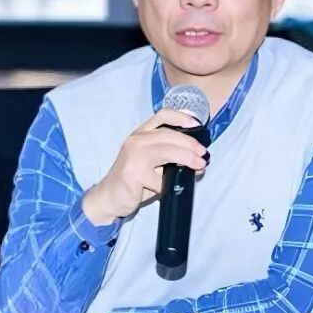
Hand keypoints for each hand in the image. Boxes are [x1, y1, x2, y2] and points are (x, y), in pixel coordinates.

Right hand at [82, 109, 207, 225]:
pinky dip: (169, 184)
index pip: (162, 115)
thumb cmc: (134, 180)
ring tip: (199, 165)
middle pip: (168, 134)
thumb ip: (170, 157)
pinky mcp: (133, 174)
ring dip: (186, 157)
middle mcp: (136, 140)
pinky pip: (159, 178)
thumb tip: (198, 159)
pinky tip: (171, 187)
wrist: (109, 197)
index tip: (197, 125)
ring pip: (166, 151)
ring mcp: (133, 156)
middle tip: (203, 153)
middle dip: (190, 143)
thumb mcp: (152, 163)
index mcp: (141, 134)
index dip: (181, 117)